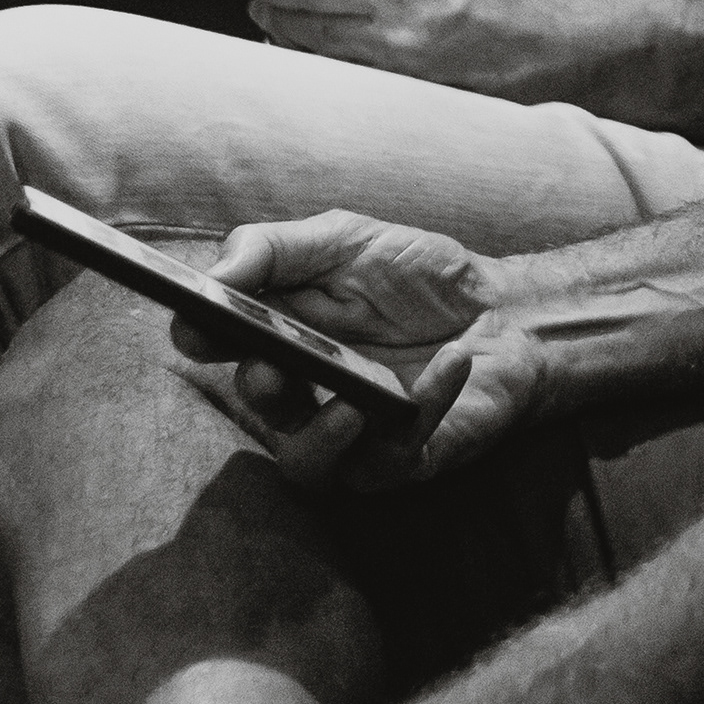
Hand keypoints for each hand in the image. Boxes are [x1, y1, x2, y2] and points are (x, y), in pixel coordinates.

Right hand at [186, 210, 548, 487]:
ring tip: (350, 406)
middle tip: (274, 366)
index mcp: (278, 335)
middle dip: (262, 389)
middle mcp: (304, 391)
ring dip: (321, 438)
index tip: (197, 324)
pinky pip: (397, 456)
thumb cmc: (419, 277)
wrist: (506, 308)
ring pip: (308, 465)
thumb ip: (275, 248)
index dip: (199, 338)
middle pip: (260, 408)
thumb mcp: (346, 239)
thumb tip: (216, 272)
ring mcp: (352, 433)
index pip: (218, 347)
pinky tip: (453, 362)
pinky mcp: (405, 457)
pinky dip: (427, 406)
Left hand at [260, 0, 703, 149]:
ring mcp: (415, 89)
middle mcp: (410, 42)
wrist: (614, 57)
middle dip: (278, 9)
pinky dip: (343, 75)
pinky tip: (358, 59)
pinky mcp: (425, 119)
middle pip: (295, 28)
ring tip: (321, 26)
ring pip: (317, 67)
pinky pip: (356, 95)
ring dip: (305, 44)